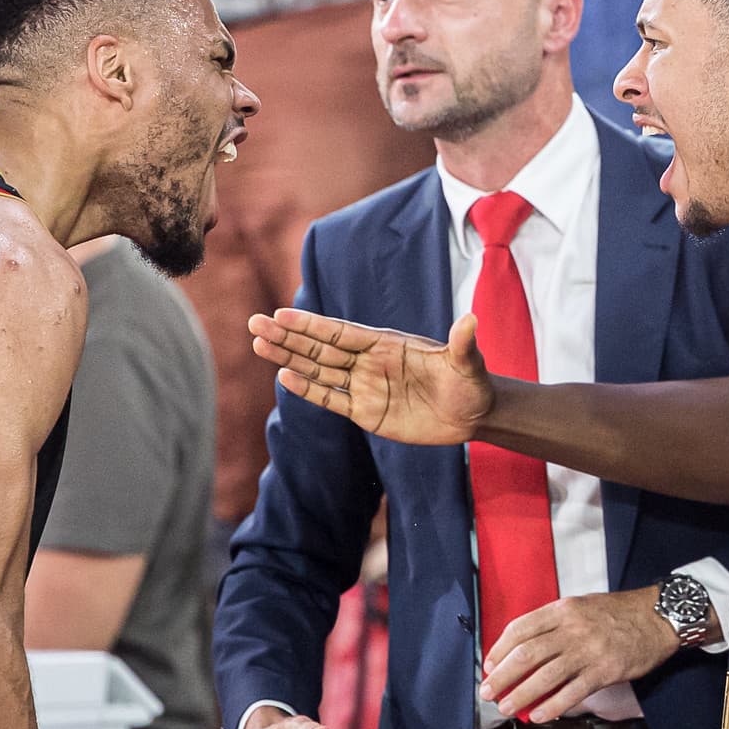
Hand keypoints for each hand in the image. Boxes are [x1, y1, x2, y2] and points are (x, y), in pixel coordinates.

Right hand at [248, 308, 492, 443]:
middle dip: (288, 336)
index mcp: (387, 344)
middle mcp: (370, 362)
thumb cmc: (471, 382)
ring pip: (319, 370)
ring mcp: (365, 386)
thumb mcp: (467, 364)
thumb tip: (471, 320)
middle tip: (255, 324)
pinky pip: (330, 398)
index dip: (312, 325)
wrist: (473, 414)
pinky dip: (308, 389)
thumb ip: (462, 344)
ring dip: (289, 358)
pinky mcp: (365, 412)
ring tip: (258, 345)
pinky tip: (284, 377)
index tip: (282, 314)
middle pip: (321, 348)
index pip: (341, 332)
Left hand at [479, 587, 682, 722]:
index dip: (499, 650)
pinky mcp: (605, 671)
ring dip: (522, 695)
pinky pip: (572, 692)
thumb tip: (524, 648)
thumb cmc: (617, 612)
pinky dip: (553, 706)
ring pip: (546, 676)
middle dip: (502, 676)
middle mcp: (572, 628)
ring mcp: (589, 650)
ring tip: (508, 707)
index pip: (520, 629)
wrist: (658, 617)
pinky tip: (540, 716)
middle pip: (527, 655)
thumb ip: (554, 622)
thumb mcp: (581, 605)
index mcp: (563, 609)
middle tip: (488, 692)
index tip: (489, 666)